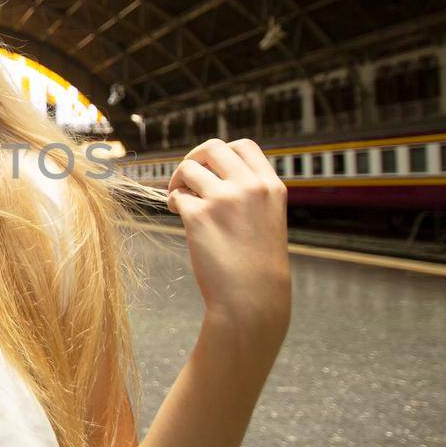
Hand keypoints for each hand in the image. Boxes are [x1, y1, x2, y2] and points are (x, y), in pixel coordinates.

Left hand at [165, 138, 290, 341]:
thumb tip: (215, 172)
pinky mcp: (199, 216)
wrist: (252, 299)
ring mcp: (224, 199)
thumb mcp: (268, 219)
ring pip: (188, 168)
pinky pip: (177, 196)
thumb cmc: (257, 266)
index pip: (244, 146)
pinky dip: (174, 203)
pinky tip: (180, 216)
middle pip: (212, 148)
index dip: (222, 153)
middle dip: (194, 159)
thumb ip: (250, 193)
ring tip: (181, 200)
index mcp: (271, 186)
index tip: (212, 168)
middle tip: (188, 179)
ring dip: (179, 182)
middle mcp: (250, 187)